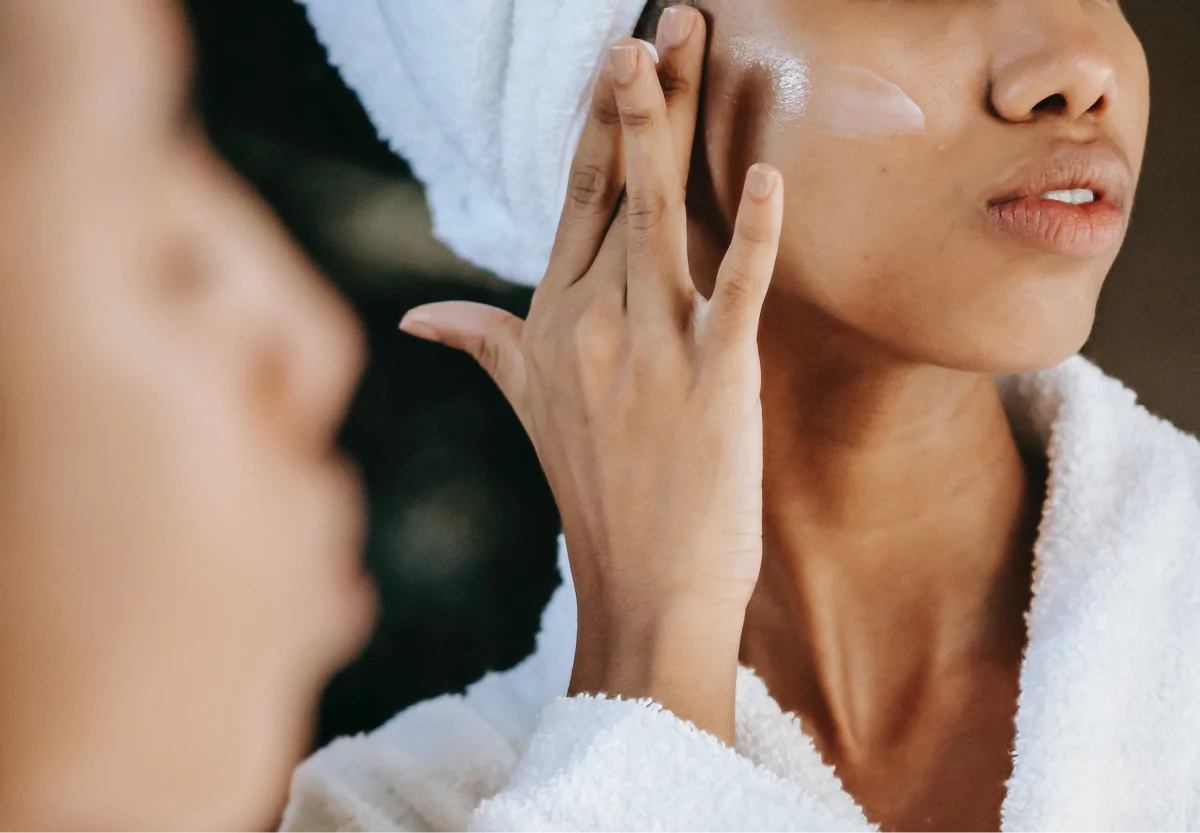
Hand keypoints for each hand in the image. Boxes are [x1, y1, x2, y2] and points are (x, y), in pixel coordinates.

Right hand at [399, 8, 783, 743]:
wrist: (644, 585)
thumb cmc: (595, 493)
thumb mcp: (529, 405)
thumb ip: (484, 343)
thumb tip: (419, 317)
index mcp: (554, 318)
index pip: (577, 198)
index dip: (600, 122)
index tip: (617, 53)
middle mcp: (594, 320)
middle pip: (618, 185)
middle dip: (639, 94)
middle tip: (666, 17)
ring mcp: (650, 347)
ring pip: (661, 213)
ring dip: (671, 125)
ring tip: (684, 41)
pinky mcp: (712, 380)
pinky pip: (734, 292)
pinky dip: (754, 235)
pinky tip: (769, 174)